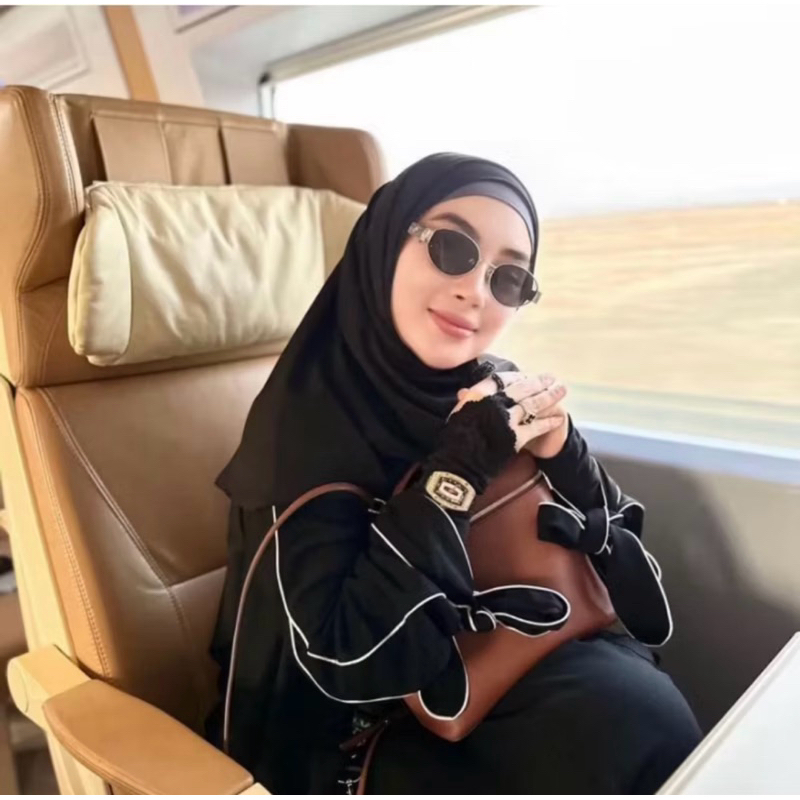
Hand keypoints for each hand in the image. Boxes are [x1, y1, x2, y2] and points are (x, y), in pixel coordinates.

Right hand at [453, 372, 569, 457]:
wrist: (458, 464)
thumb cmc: (453, 440)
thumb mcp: (457, 414)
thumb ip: (466, 401)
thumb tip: (464, 391)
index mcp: (478, 394)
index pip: (502, 379)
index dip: (517, 376)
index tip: (526, 375)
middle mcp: (494, 402)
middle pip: (522, 388)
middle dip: (538, 382)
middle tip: (550, 378)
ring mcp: (506, 419)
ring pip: (533, 404)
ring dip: (549, 396)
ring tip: (561, 390)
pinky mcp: (516, 436)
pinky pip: (537, 426)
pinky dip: (549, 422)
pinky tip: (558, 418)